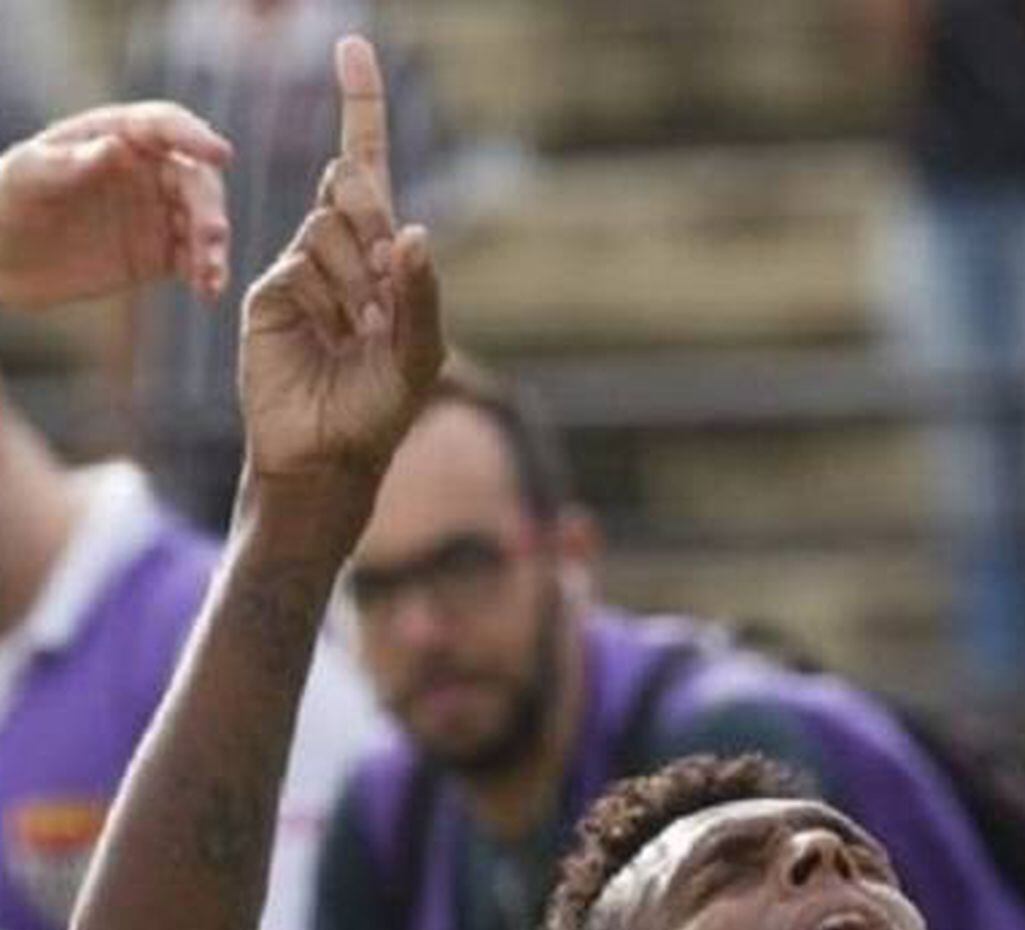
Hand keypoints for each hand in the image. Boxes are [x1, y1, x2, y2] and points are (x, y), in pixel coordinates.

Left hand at [0, 104, 230, 309]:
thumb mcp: (29, 175)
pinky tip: (208, 291)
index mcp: (115, 136)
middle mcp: (146, 171)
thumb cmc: (6, 200)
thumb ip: (72, 161)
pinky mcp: (161, 255)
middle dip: (208, 207)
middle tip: (211, 236)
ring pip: (203, 222)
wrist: (0, 260)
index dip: (195, 136)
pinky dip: (208, 274)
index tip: (222, 155)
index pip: (164, 127)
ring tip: (209, 276)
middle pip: (195, 179)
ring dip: (214, 247)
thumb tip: (120, 148)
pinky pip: (195, 261)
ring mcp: (157, 214)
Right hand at [238, 37, 443, 537]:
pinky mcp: (267, 291)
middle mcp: (339, 254)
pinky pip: (302, 266)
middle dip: (374, 226)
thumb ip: (422, 294)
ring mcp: (300, 269)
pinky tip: (328, 338)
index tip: (351, 47)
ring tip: (356, 334)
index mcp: (381, 258)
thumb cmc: (380, 407)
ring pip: (331, 230)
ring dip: (357, 284)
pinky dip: (328, 301)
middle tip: (380, 297)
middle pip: (354, 190)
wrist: (327, 454)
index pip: (369, 171)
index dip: (362, 110)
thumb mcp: (419, 354)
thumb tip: (413, 229)